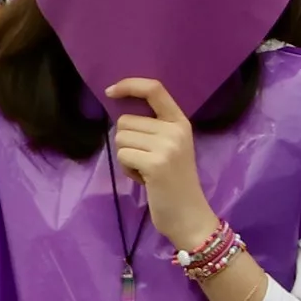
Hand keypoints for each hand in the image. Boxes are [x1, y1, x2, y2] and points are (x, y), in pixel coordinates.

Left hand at [106, 78, 217, 249]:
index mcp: (180, 121)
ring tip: (146, 171)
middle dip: (127, 141)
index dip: (129, 85)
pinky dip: (127, 170)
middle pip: (126, 120)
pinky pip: (122, 156)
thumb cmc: (174, 182)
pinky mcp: (155, 164)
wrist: (189, 216)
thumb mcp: (171, 147)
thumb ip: (153, 127)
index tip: (110, 91)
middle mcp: (175, 130)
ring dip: (126, 157)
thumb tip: (119, 109)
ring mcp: (166, 146)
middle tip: (146, 161)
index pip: (154, 89)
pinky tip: (144, 180)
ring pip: (121, 138)